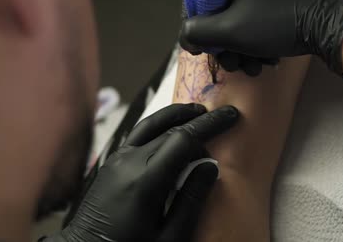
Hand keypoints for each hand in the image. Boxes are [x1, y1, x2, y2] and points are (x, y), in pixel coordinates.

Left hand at [55, 104, 239, 241]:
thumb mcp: (168, 238)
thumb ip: (191, 200)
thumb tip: (210, 166)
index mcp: (146, 179)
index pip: (183, 138)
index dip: (210, 125)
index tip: (232, 117)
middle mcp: (129, 161)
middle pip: (169, 129)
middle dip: (199, 119)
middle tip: (223, 114)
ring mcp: (117, 159)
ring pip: (150, 125)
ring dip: (176, 116)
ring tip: (198, 112)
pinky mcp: (111, 163)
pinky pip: (138, 135)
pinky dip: (158, 126)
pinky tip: (170, 131)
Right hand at [179, 0, 342, 75]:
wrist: (328, 26)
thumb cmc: (275, 23)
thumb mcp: (230, 30)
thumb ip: (197, 33)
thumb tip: (185, 38)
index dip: (196, 27)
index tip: (203, 49)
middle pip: (218, 15)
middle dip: (224, 46)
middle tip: (232, 65)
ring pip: (237, 24)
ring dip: (241, 51)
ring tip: (252, 69)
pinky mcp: (277, 4)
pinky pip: (254, 24)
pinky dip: (256, 45)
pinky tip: (265, 62)